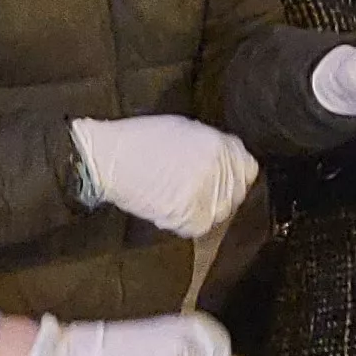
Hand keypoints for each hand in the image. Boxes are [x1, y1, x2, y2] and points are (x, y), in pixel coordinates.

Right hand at [68, 116, 257, 238]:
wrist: (106, 159)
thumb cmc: (140, 140)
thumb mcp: (185, 130)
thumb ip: (212, 146)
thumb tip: (226, 161)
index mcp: (219, 145)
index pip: (248, 169)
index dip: (236, 175)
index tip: (224, 179)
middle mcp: (218, 168)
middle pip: (236, 192)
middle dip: (220, 194)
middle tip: (196, 193)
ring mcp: (206, 192)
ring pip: (220, 211)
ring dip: (205, 209)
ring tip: (180, 199)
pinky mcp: (189, 214)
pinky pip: (199, 226)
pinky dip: (187, 222)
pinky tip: (171, 209)